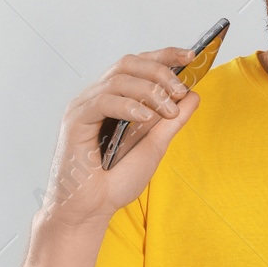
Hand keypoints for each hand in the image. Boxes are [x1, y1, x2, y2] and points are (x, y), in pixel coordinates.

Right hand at [39, 47, 200, 229]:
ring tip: (167, 111)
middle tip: (180, 89)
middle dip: (160, 70)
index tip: (190, 55)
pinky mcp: (75, 121)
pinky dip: (128, 105)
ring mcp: (84, 107)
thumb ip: (171, 122)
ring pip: (118, 78)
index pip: (139, 65)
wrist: (91, 211)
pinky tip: (144, 118)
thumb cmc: (115, 182)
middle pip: (128, 63)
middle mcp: (97, 98)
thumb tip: (193, 95)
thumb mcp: (155, 147)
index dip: (164, 55)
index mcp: (115, 100)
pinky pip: (103, 101)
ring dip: (149, 90)